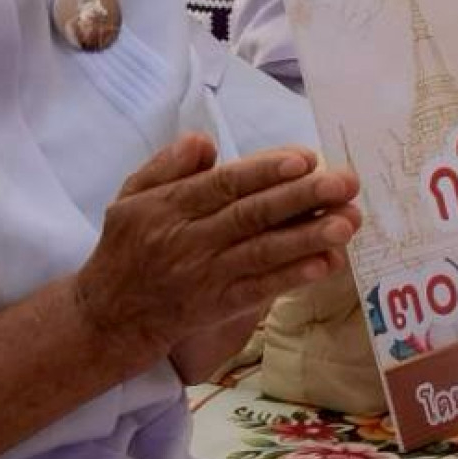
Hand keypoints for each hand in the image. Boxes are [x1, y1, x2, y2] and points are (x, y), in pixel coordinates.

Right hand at [75, 136, 361, 361]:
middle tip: (344, 183)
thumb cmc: (128, 246)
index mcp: (169, 206)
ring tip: (347, 222)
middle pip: (251, 215)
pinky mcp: (219, 307)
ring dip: (308, 238)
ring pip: (262, 253)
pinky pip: (260, 290)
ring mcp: (206, 276)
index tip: (307, 158)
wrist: (110, 315)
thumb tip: (206, 142)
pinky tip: (326, 264)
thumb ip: (168, 164)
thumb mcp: (133, 195)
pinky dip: (293, 277)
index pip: (224, 185)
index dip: (266, 171)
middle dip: (302, 198)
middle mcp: (189, 240)